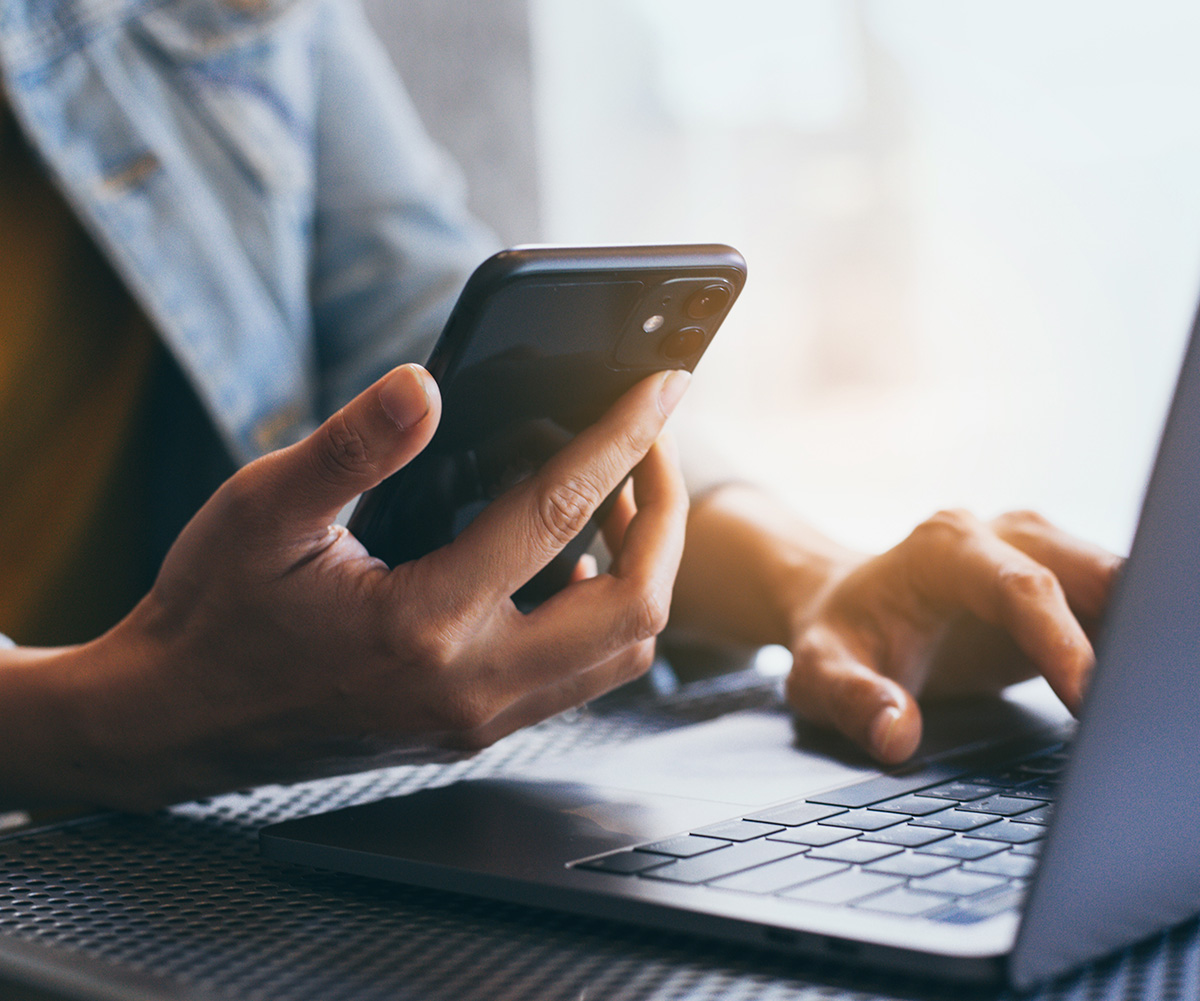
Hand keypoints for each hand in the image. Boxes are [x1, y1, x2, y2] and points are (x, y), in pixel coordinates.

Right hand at [19, 364, 689, 808]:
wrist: (175, 722)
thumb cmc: (212, 611)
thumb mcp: (261, 511)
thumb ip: (351, 446)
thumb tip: (426, 383)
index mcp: (421, 623)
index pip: (556, 514)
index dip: (620, 439)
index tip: (662, 385)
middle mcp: (469, 685)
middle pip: (633, 605)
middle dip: (666, 516)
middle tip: (652, 444)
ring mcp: (480, 720)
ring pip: (622, 652)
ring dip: (645, 570)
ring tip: (624, 497)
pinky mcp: (475, 730)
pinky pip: (582, 676)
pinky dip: (606, 614)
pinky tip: (575, 565)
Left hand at [670, 487, 1119, 765]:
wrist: (848, 608)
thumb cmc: (840, 637)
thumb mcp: (820, 673)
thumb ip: (853, 700)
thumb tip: (897, 734)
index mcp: (944, 549)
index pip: (1019, 587)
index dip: (1059, 639)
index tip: (1088, 696)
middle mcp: (1000, 537)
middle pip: (1090, 573)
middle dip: (1129, 628)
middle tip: (1145, 701)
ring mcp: (1037, 555)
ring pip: (1118, 584)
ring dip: (1140, 635)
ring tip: (1150, 701)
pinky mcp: (1062, 586)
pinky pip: (1116, 607)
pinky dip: (1134, 645)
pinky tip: (1139, 692)